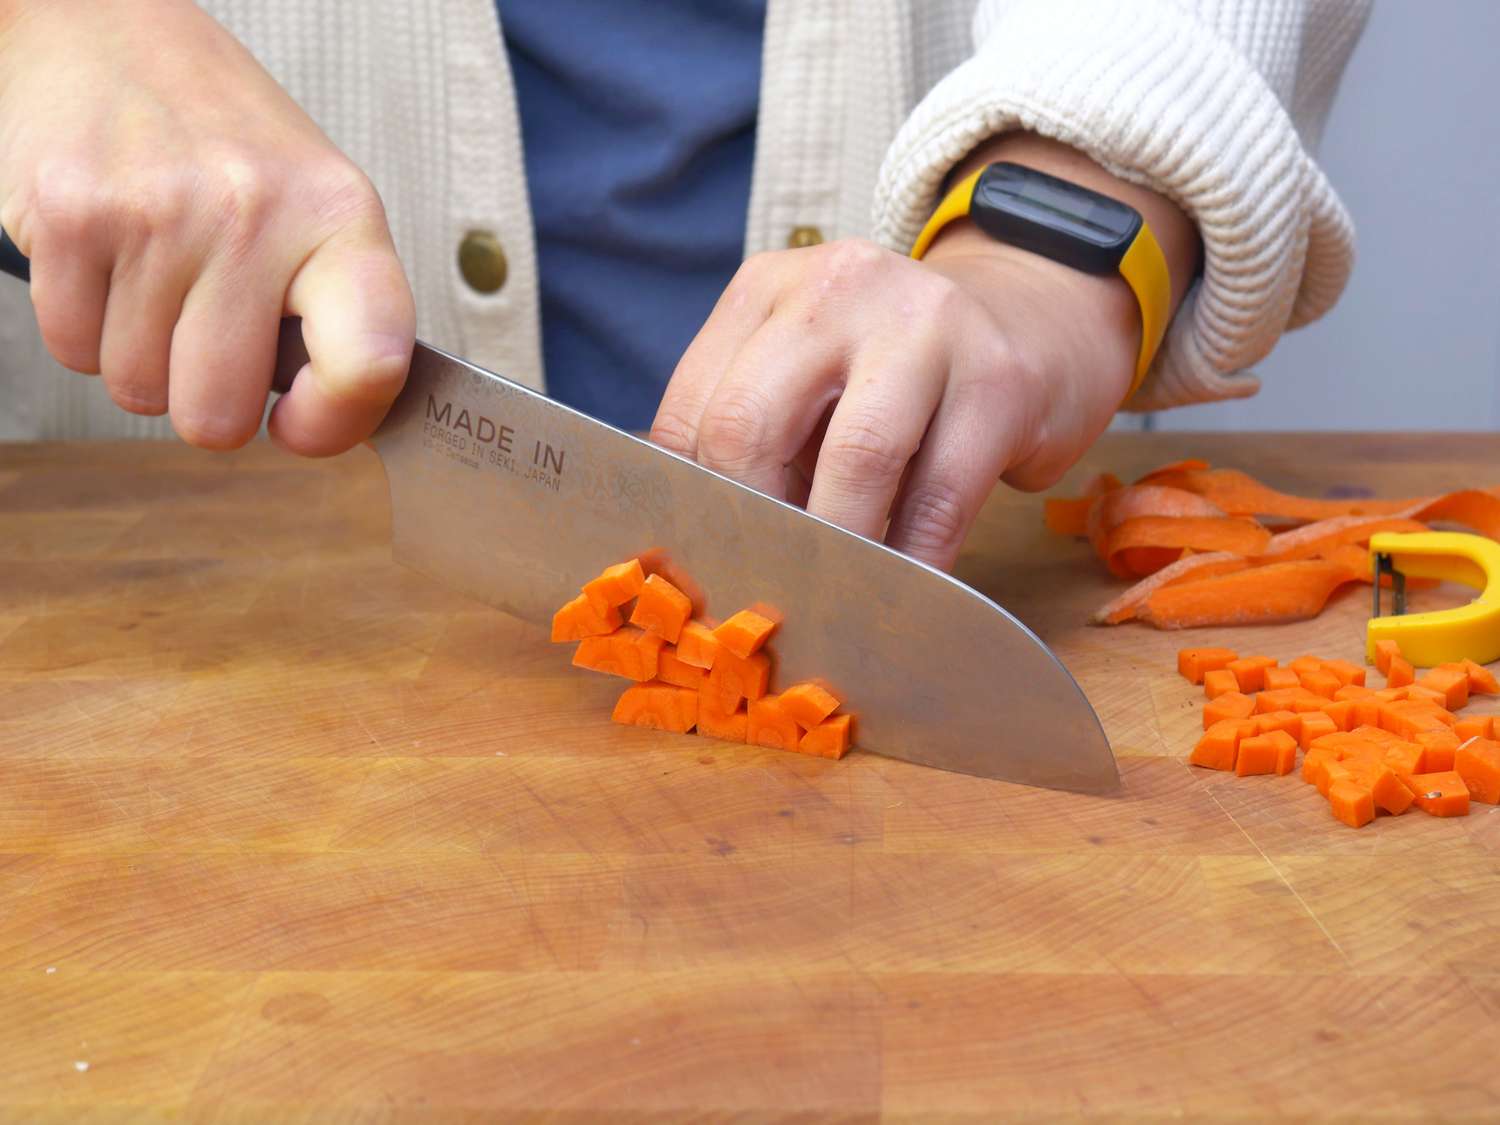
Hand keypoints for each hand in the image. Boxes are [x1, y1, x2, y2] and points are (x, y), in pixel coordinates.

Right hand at [0, 0, 413, 454]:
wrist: (112, 30)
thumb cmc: (232, 145)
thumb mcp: (322, 210)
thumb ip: (341, 317)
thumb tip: (336, 423)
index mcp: (340, 218)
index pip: (369, 364)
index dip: (333, 426)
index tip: (302, 424)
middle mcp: (254, 213)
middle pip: (218, 414)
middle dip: (209, 404)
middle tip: (211, 343)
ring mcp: (158, 213)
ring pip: (138, 389)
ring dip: (144, 361)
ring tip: (161, 285)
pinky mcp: (69, 213)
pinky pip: (73, 350)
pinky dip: (87, 330)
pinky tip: (114, 267)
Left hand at [650, 234, 1138, 569]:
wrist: (1037, 323)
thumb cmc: (899, 375)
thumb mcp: (812, 374)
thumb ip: (757, 436)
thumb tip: (706, 549)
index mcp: (765, 289)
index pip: (689, 411)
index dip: (689, 506)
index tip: (705, 565)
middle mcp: (835, 289)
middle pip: (750, 428)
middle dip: (752, 527)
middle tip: (765, 584)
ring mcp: (925, 324)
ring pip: (854, 460)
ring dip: (838, 549)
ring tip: (832, 594)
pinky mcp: (999, 379)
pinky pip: (939, 496)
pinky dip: (913, 560)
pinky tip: (903, 590)